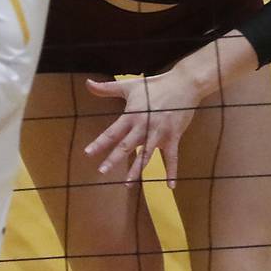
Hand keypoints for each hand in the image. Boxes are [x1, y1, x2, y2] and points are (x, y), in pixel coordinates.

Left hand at [84, 70, 198, 188]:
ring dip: (137, 169)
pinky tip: (170, 186)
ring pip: (146, 154)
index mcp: (132, 115)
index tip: (88, 153)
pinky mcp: (173, 137)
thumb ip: (107, 88)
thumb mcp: (130, 85)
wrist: (183, 84)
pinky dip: (172, 171)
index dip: (100, 142)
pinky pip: (172, 157)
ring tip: (127, 184)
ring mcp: (159, 133)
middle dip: (114, 159)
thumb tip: (87, 83)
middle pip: (126, 146)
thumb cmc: (155, 85)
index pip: (113, 131)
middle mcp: (144, 126)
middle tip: (102, 172)